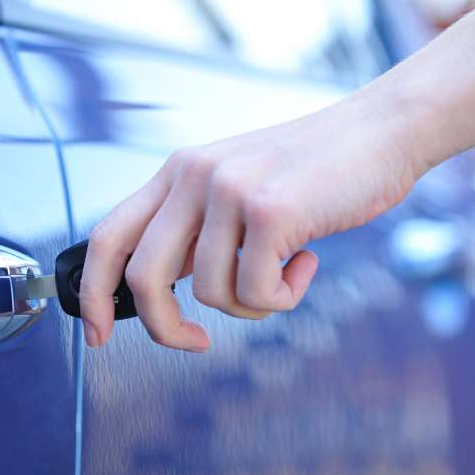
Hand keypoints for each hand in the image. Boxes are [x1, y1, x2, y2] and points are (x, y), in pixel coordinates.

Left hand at [79, 94, 422, 350]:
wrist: (380, 132)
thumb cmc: (310, 173)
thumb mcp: (234, 191)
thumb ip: (195, 232)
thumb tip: (163, 295)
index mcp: (175, 173)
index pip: (108, 236)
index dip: (94, 292)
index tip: (97, 334)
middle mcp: (191, 175)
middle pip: (144, 277)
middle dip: (163, 327)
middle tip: (196, 343)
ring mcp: (228, 190)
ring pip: (211, 294)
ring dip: (251, 305)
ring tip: (284, 274)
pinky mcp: (269, 211)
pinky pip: (257, 293)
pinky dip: (284, 298)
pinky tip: (307, 263)